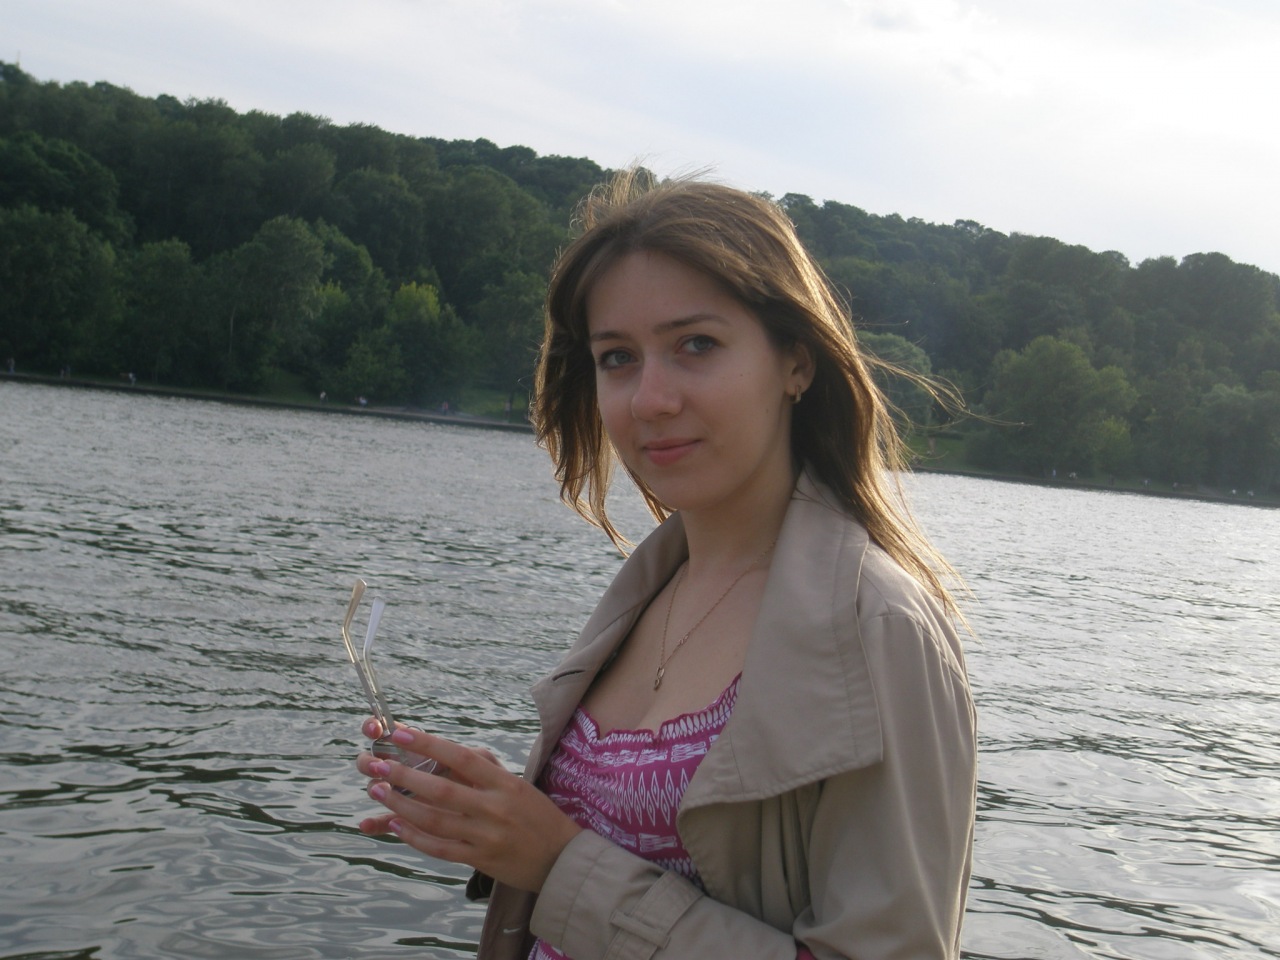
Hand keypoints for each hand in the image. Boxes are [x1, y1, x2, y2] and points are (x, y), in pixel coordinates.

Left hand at [355, 722, 582, 892]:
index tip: (401, 733)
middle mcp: (495, 808)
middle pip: (442, 789)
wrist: (561, 859)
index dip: (429, 745)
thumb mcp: (516, 785)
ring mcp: (486, 836)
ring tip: (377, 791)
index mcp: (505, 783)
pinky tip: (395, 825)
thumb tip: (446, 752)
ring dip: (401, 805)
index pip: (461, 758)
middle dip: (404, 775)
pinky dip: (414, 837)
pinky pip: (440, 848)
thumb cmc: (536, 815)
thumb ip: (484, 768)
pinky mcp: (479, 860)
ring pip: (435, 820)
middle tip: (376, 765)